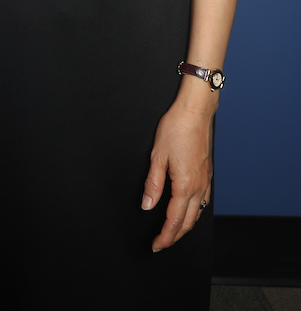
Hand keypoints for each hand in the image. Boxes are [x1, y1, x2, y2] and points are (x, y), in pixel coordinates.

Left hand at [141, 102, 213, 250]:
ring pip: (197, 214)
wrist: (195, 111)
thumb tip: (147, 205)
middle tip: (161, 244)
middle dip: (174, 236)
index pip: (174, 220)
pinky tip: (189, 211)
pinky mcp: (207, 173)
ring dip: (185, 227)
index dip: (164, 236)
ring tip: (173, 232)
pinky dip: (195, 213)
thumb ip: (153, 184)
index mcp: (185, 185)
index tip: (156, 245)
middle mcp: (198, 187)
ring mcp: (205, 181)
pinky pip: (203, 201)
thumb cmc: (176, 128)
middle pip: (187, 222)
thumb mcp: (157, 155)